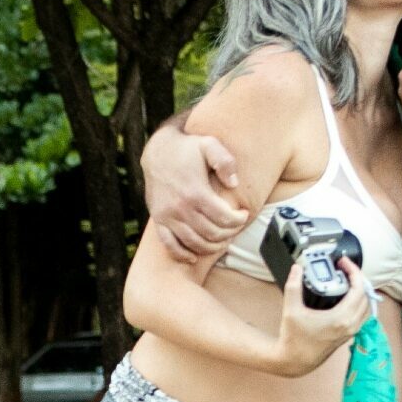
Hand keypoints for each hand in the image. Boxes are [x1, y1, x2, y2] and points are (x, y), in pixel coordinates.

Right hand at [142, 126, 247, 261]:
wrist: (157, 151)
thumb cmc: (187, 148)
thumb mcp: (209, 145)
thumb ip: (224, 161)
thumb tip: (234, 184)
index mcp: (196, 192)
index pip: (224, 217)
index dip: (238, 220)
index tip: (244, 215)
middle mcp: (181, 208)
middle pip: (211, 233)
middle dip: (228, 234)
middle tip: (235, 227)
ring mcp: (168, 216)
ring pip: (194, 242)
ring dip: (211, 246)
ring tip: (222, 241)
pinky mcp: (159, 220)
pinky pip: (170, 244)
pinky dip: (183, 254)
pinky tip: (194, 257)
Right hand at [272, 259, 375, 376]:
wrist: (295, 362)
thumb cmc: (293, 339)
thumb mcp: (291, 310)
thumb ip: (293, 286)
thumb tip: (297, 268)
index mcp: (341, 318)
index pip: (359, 289)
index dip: (354, 271)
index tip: (343, 263)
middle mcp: (350, 325)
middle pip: (365, 295)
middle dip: (358, 278)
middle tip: (345, 268)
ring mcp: (351, 331)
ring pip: (366, 306)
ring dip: (361, 291)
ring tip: (348, 280)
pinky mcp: (348, 335)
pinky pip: (362, 315)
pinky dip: (359, 302)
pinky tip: (347, 296)